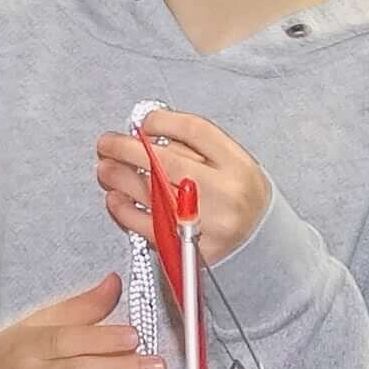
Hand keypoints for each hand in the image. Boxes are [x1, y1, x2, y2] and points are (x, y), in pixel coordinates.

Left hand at [94, 111, 272, 262]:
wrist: (262, 247)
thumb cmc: (242, 201)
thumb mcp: (234, 166)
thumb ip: (196, 149)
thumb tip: (146, 136)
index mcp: (237, 164)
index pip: (193, 130)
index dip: (160, 121)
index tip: (143, 123)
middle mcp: (223, 191)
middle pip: (166, 161)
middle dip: (127, 148)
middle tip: (108, 143)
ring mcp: (205, 221)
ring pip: (151, 192)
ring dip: (119, 177)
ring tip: (105, 167)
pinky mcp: (188, 247)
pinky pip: (146, 225)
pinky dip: (124, 210)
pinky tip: (115, 197)